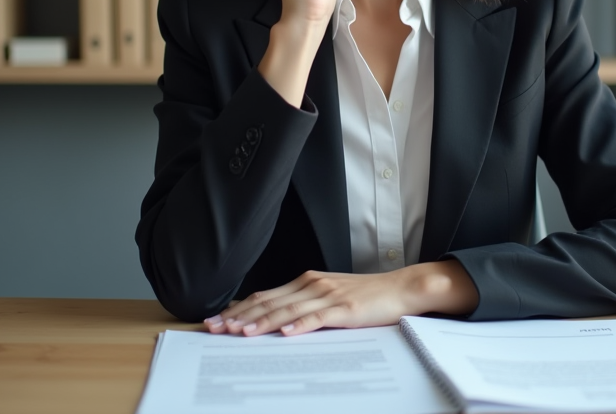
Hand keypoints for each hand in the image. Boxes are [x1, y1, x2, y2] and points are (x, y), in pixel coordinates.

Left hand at [204, 260, 478, 336]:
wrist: (399, 289)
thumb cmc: (365, 296)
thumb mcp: (328, 296)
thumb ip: (302, 303)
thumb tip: (273, 319)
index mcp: (306, 281)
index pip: (264, 295)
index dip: (238, 308)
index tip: (216, 320)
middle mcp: (312, 284)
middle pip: (269, 302)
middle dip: (239, 316)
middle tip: (215, 328)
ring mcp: (328, 295)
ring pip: (288, 310)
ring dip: (262, 322)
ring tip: (240, 333)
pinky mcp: (345, 308)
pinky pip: (318, 317)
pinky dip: (300, 325)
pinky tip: (286, 333)